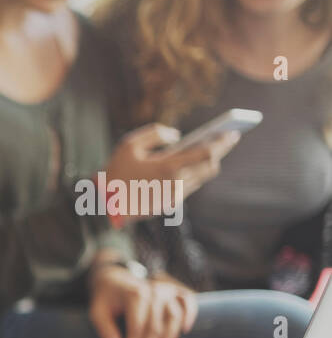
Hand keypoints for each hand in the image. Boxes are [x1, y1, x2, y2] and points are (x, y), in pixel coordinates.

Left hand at [89, 266, 198, 337]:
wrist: (115, 279)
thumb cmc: (106, 300)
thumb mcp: (97, 312)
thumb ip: (104, 329)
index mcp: (134, 295)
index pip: (136, 328)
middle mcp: (153, 291)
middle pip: (155, 327)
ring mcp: (166, 289)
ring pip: (173, 317)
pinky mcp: (175, 290)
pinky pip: (189, 300)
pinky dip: (191, 313)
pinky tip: (186, 330)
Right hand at [105, 123, 240, 219]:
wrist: (105, 202)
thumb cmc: (116, 170)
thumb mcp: (130, 144)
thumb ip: (156, 133)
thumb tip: (178, 136)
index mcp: (168, 167)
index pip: (206, 154)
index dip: (222, 142)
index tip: (233, 133)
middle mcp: (176, 183)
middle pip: (210, 167)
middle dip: (221, 152)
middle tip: (229, 139)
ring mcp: (174, 196)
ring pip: (202, 178)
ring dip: (207, 164)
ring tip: (214, 150)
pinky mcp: (170, 204)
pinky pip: (190, 186)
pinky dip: (194, 174)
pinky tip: (195, 165)